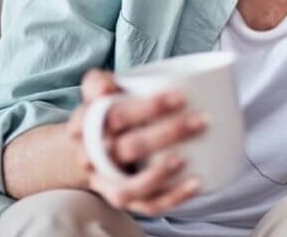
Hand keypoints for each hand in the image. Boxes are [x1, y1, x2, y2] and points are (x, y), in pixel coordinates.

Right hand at [65, 69, 205, 214]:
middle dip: (166, 134)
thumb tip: (107, 88)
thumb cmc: (105, 112)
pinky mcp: (123, 199)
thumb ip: (99, 81)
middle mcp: (91, 157)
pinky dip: (172, 198)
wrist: (86, 148)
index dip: (147, 108)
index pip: (114, 116)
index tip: (181, 97)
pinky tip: (195, 183)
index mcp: (85, 125)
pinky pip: (146, 205)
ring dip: (159, 175)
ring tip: (186, 159)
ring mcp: (106, 182)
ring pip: (128, 187)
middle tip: (201, 120)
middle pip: (126, 148)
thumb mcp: (97, 89)